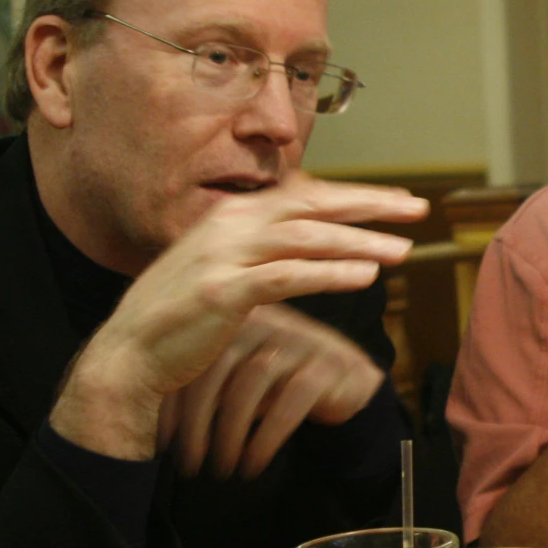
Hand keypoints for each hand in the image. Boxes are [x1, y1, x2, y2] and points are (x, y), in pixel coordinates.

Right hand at [51, 174, 423, 459]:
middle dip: (370, 205)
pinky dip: (329, 272)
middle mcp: (228, 224)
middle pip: (312, 204)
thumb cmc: (182, 316)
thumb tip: (309, 240)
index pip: (305, 194)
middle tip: (418, 209)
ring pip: (306, 237)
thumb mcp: (223, 268)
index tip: (397, 200)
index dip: (354, 195)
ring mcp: (223, 255)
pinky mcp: (223, 291)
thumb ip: (262, 250)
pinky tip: (364, 275)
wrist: (129, 352)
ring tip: (403, 250)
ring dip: (359, 240)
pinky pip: (288, 276)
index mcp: (231, 214)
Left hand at [157, 304, 386, 476]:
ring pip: (249, 387)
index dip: (174, 405)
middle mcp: (266, 323)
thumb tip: (143, 417)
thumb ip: (201, 382)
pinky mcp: (326, 367)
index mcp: (236, 320)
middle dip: (197, 424)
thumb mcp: (238, 379)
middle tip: (188, 463)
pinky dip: (265, 439)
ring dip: (230, 435)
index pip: (191, 360)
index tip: (162, 443)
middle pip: (216, 372)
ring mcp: (298, 342)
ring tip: (222, 469)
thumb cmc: (281, 386)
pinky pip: (288, 404)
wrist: (348, 387)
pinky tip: (252, 465)